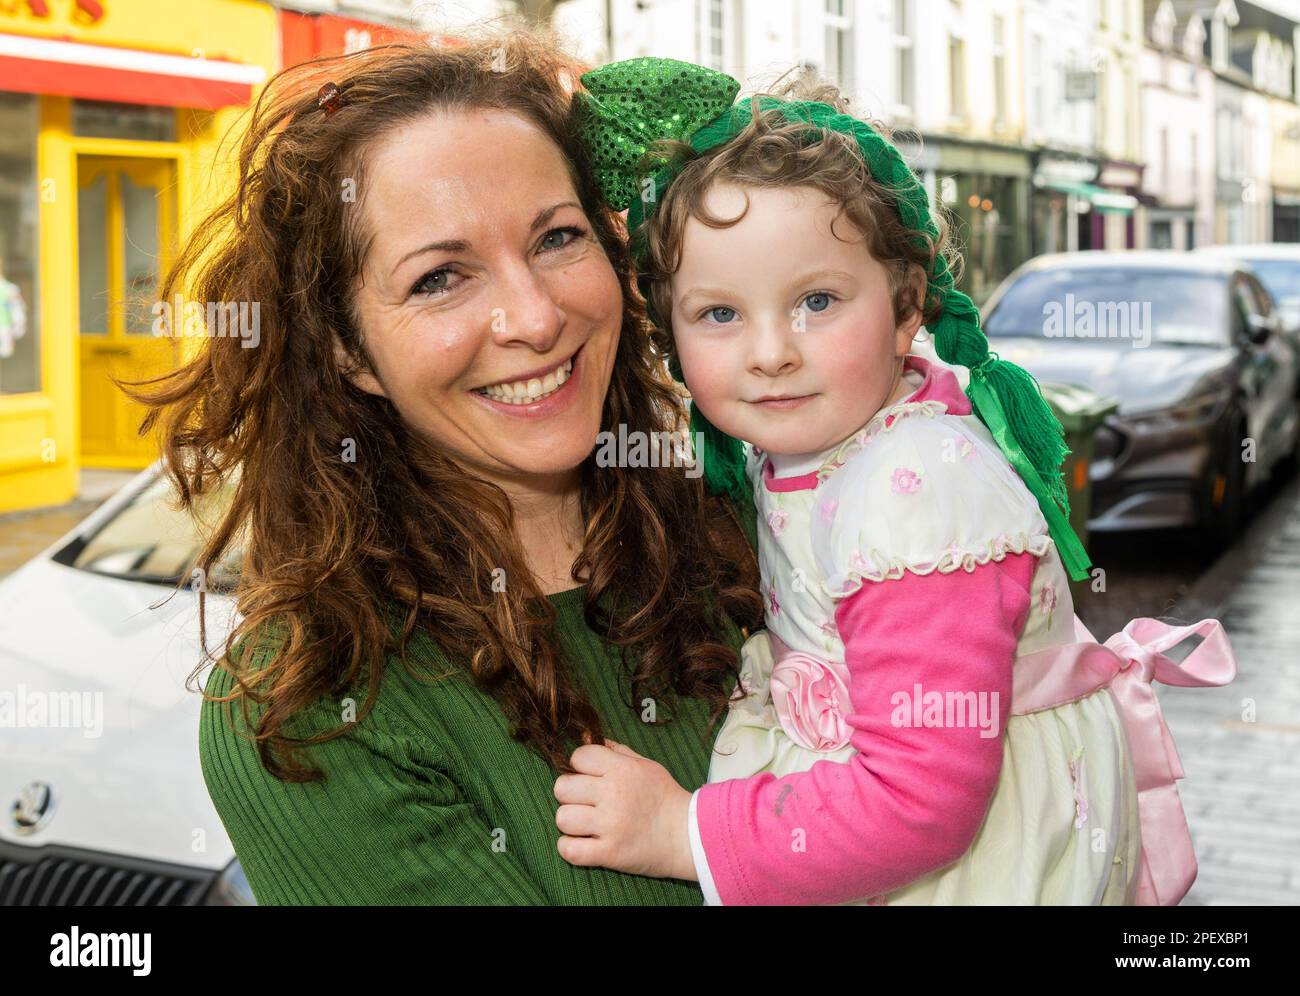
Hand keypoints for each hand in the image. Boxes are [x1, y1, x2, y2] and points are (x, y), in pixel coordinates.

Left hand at [554, 739, 696, 880]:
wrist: (689, 836)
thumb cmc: (665, 798)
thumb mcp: (645, 765)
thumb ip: (615, 750)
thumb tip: (586, 736)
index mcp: (622, 770)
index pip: (578, 757)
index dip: (579, 766)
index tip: (589, 776)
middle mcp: (613, 794)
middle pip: (562, 788)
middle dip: (571, 794)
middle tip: (586, 802)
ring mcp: (610, 825)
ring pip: (562, 818)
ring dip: (571, 822)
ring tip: (587, 824)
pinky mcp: (609, 853)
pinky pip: (569, 850)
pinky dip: (570, 848)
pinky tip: (583, 843)